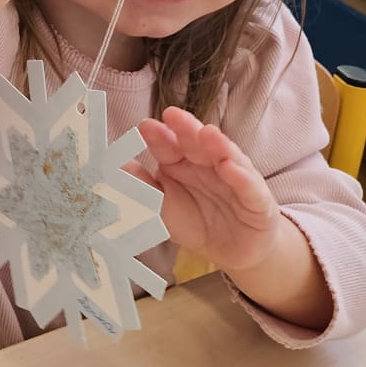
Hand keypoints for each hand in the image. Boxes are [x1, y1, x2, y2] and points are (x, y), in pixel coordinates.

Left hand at [129, 107, 282, 272]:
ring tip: (205, 133)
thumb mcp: (161, 207)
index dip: (159, 136)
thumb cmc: (196, 222)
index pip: (169, 146)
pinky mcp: (256, 199)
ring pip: (226, 156)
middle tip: (173, 115)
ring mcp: (234, 178)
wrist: (233, 251)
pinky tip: (230, 166)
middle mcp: (208, 164)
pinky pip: (248, 186)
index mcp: (182, 164)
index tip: (145, 126)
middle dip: (186, 129)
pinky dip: (240, 176)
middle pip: (197, 143)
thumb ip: (139, 186)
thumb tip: (109, 167)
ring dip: (216, 144)